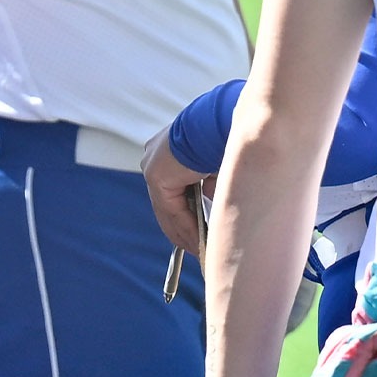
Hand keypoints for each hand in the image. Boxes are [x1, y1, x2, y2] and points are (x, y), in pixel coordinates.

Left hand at [141, 130, 214, 255]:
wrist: (218, 125)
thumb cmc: (223, 138)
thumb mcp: (216, 164)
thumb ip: (209, 183)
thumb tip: (212, 199)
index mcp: (167, 151)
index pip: (172, 189)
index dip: (184, 213)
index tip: (196, 231)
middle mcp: (155, 158)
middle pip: (167, 202)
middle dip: (182, 228)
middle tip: (196, 248)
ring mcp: (153, 167)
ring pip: (168, 210)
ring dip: (184, 233)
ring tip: (199, 251)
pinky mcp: (157, 177)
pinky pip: (171, 210)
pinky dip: (186, 227)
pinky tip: (198, 242)